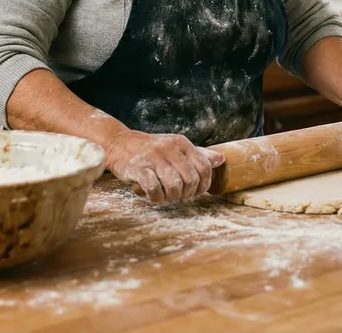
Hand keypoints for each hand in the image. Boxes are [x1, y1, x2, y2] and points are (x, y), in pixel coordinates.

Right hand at [105, 129, 224, 204]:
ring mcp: (153, 157)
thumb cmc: (153, 149)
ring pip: (174, 185)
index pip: (204, 167)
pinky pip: (153, 188)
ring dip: (172, 198)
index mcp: (182, 143)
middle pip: (190, 179)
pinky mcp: (138, 168)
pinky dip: (156, 197)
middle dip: (187, 194)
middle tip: (179, 196)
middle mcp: (169, 148)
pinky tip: (155, 197)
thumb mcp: (177, 147)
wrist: (120, 143)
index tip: (195, 192)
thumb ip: (198, 154)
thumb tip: (221, 159)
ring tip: (167, 197)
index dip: (204, 185)